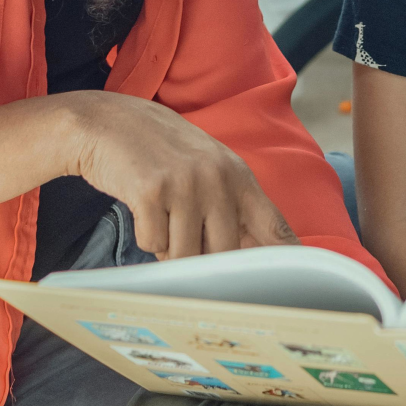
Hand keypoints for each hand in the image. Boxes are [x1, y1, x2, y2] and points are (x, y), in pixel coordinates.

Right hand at [65, 91, 298, 258]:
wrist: (108, 122)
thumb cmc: (161, 151)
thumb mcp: (207, 167)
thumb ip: (231, 205)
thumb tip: (253, 254)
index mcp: (238, 175)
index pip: (272, 224)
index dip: (286, 257)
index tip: (298, 283)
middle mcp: (217, 178)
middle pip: (224, 254)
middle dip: (203, 259)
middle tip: (184, 238)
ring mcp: (185, 184)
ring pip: (185, 255)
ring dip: (170, 249)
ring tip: (162, 217)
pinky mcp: (150, 192)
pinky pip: (153, 243)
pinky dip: (146, 237)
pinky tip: (143, 209)